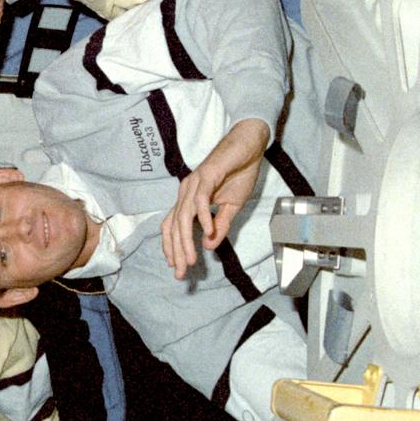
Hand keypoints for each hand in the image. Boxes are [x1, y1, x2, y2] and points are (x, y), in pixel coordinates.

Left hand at [161, 119, 268, 278]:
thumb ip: (219, 226)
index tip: (176, 267)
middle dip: (177, 251)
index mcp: (188, 199)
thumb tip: (209, 246)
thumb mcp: (231, 207)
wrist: (248, 147)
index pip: (173, 226)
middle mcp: (186, 192)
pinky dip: (204, 217)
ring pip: (184, 217)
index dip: (172, 247)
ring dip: (186, 240)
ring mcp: (193, 183)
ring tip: (191, 260)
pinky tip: (209, 232)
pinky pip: (200, 200)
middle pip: (175, 226)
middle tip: (181, 273)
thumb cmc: (237, 173)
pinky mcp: (206, 176)